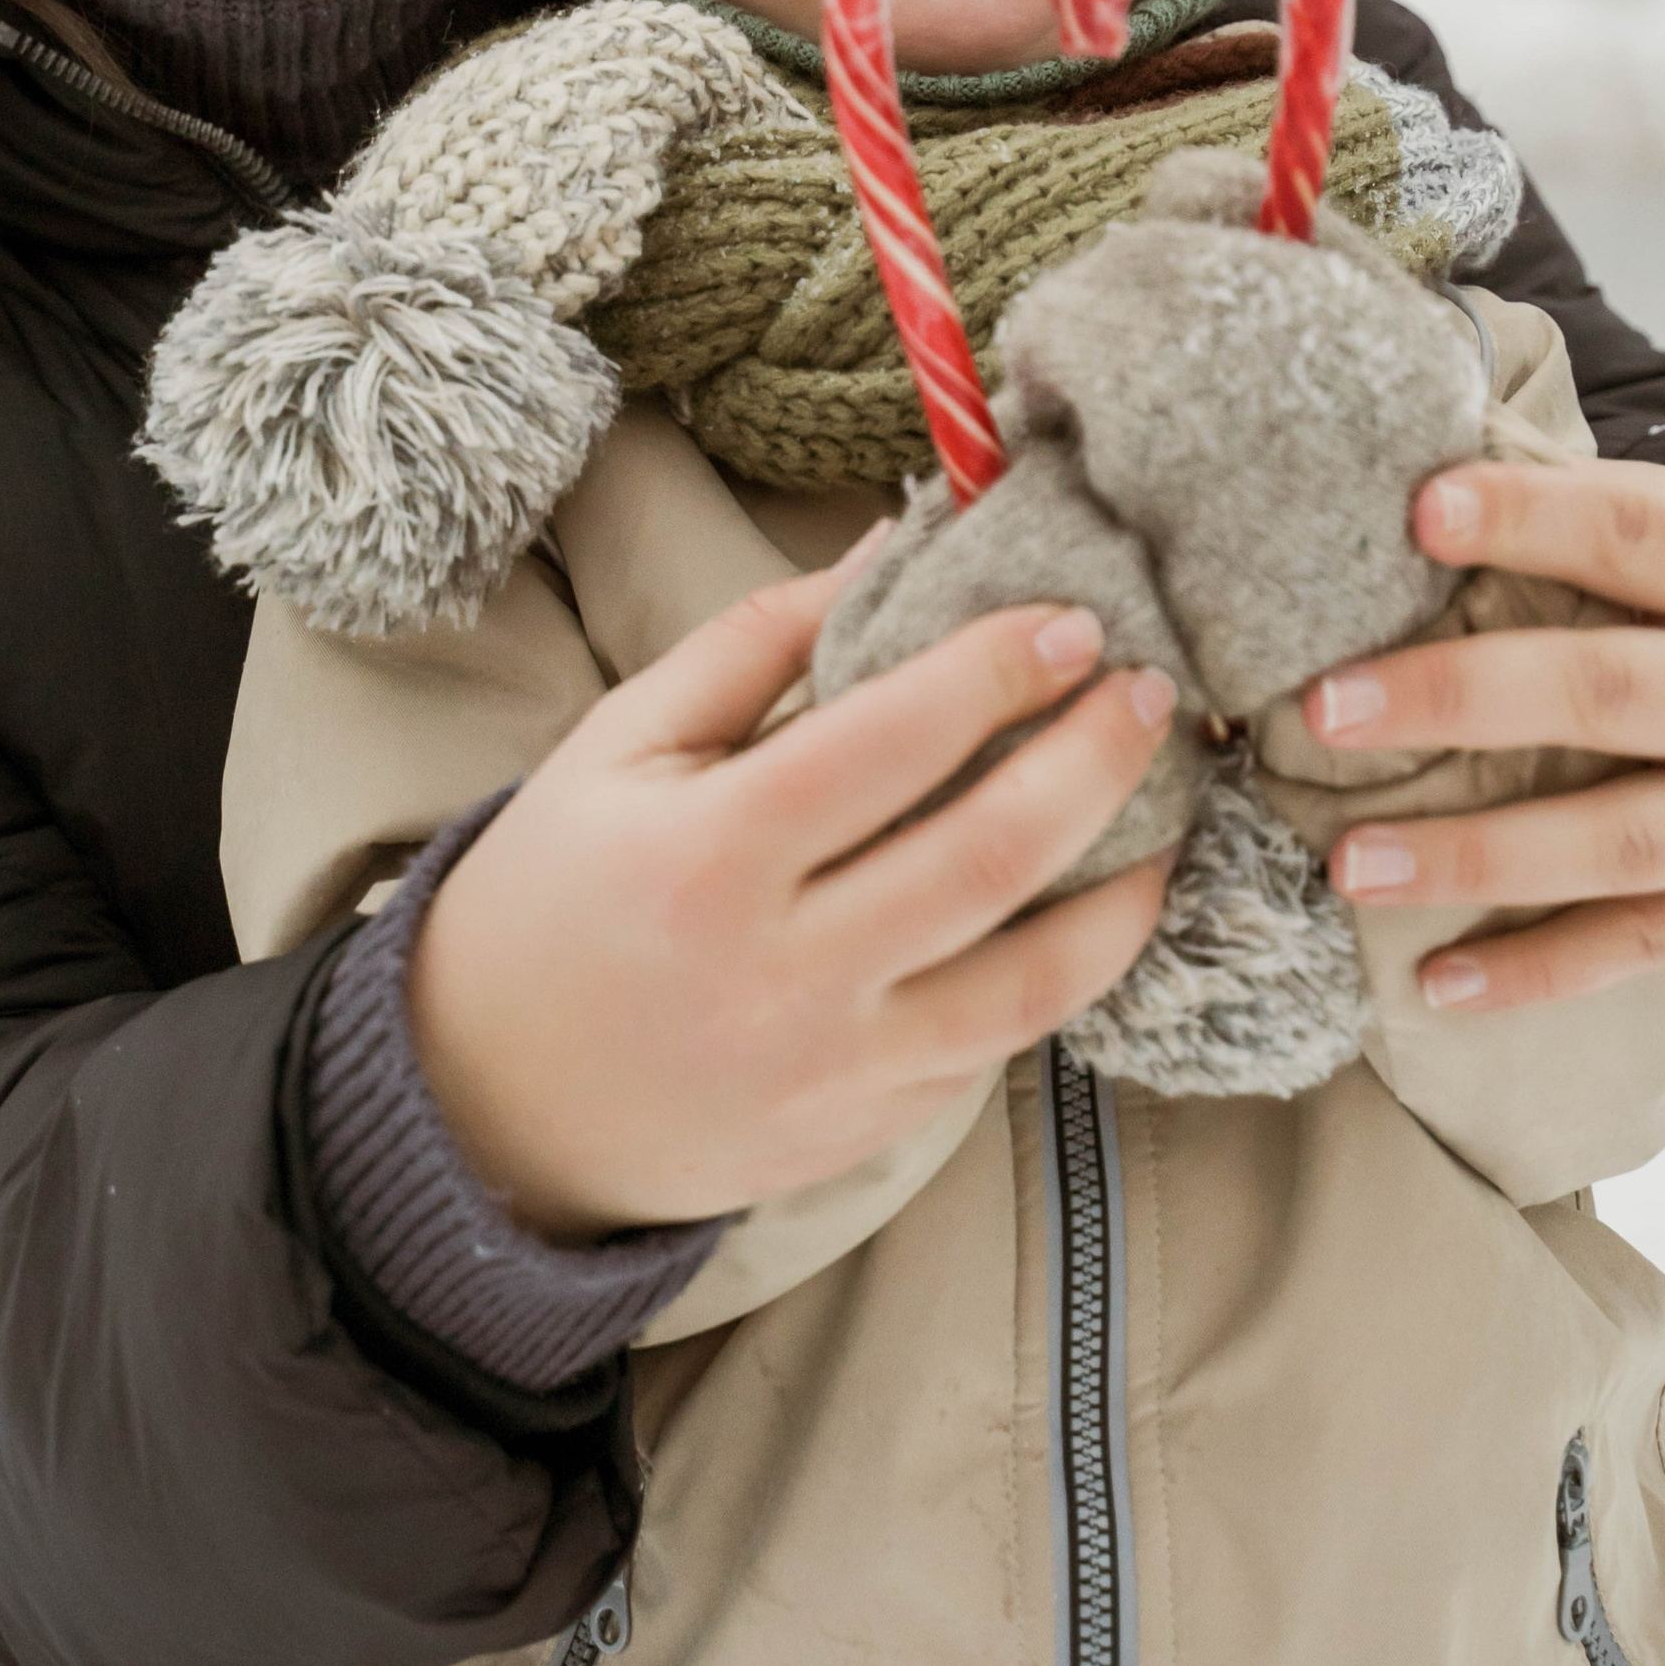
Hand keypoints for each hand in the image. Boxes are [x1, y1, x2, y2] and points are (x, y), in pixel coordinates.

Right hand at [410, 560, 1177, 1235]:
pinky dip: (1066, 966)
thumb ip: (761, 640)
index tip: (1074, 620)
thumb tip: (901, 538)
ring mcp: (837, 1065)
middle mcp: (783, 968)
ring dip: (1128, 881)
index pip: (889, 741)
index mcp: (709, 852)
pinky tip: (1097, 898)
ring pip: (1034, 977)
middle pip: (989, 855)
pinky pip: (999, 1042)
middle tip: (1154, 691)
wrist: (493, 1102)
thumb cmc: (560, 890)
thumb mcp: (623, 743)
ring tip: (1171, 805)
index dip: (998, 671)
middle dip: (1097, 759)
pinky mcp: (871, 1127)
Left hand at [1313, 455, 1664, 1013]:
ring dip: (1475, 856)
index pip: (1639, 539)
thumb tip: (1443, 493)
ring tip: (1350, 862)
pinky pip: (1649, 943)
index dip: (1528, 523)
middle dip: (1458, 700)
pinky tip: (1441, 979)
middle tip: (1325, 707)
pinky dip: (1542, 969)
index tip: (1417, 514)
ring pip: (1617, 842)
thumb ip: (1622, 515)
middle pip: (1610, 696)